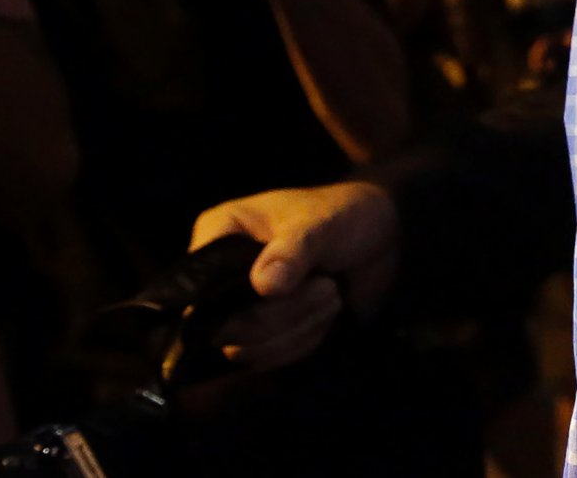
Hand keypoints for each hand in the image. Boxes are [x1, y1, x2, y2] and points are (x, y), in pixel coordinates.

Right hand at [191, 181, 401, 369]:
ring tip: (332, 293)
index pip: (194, 283)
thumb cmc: (345, 215)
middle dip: (282, 315)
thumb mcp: (323, 222)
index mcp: (220, 234)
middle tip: (327, 287)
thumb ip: (295, 248)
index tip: (276, 290)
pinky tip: (327, 313)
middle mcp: (219, 277)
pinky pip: (269, 360)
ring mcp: (239, 309)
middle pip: (223, 326)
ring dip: (298, 329)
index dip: (229, 300)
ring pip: (246, 350)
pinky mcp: (264, 334)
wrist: (382, 238)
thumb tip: (264, 285)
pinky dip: (304, 342)